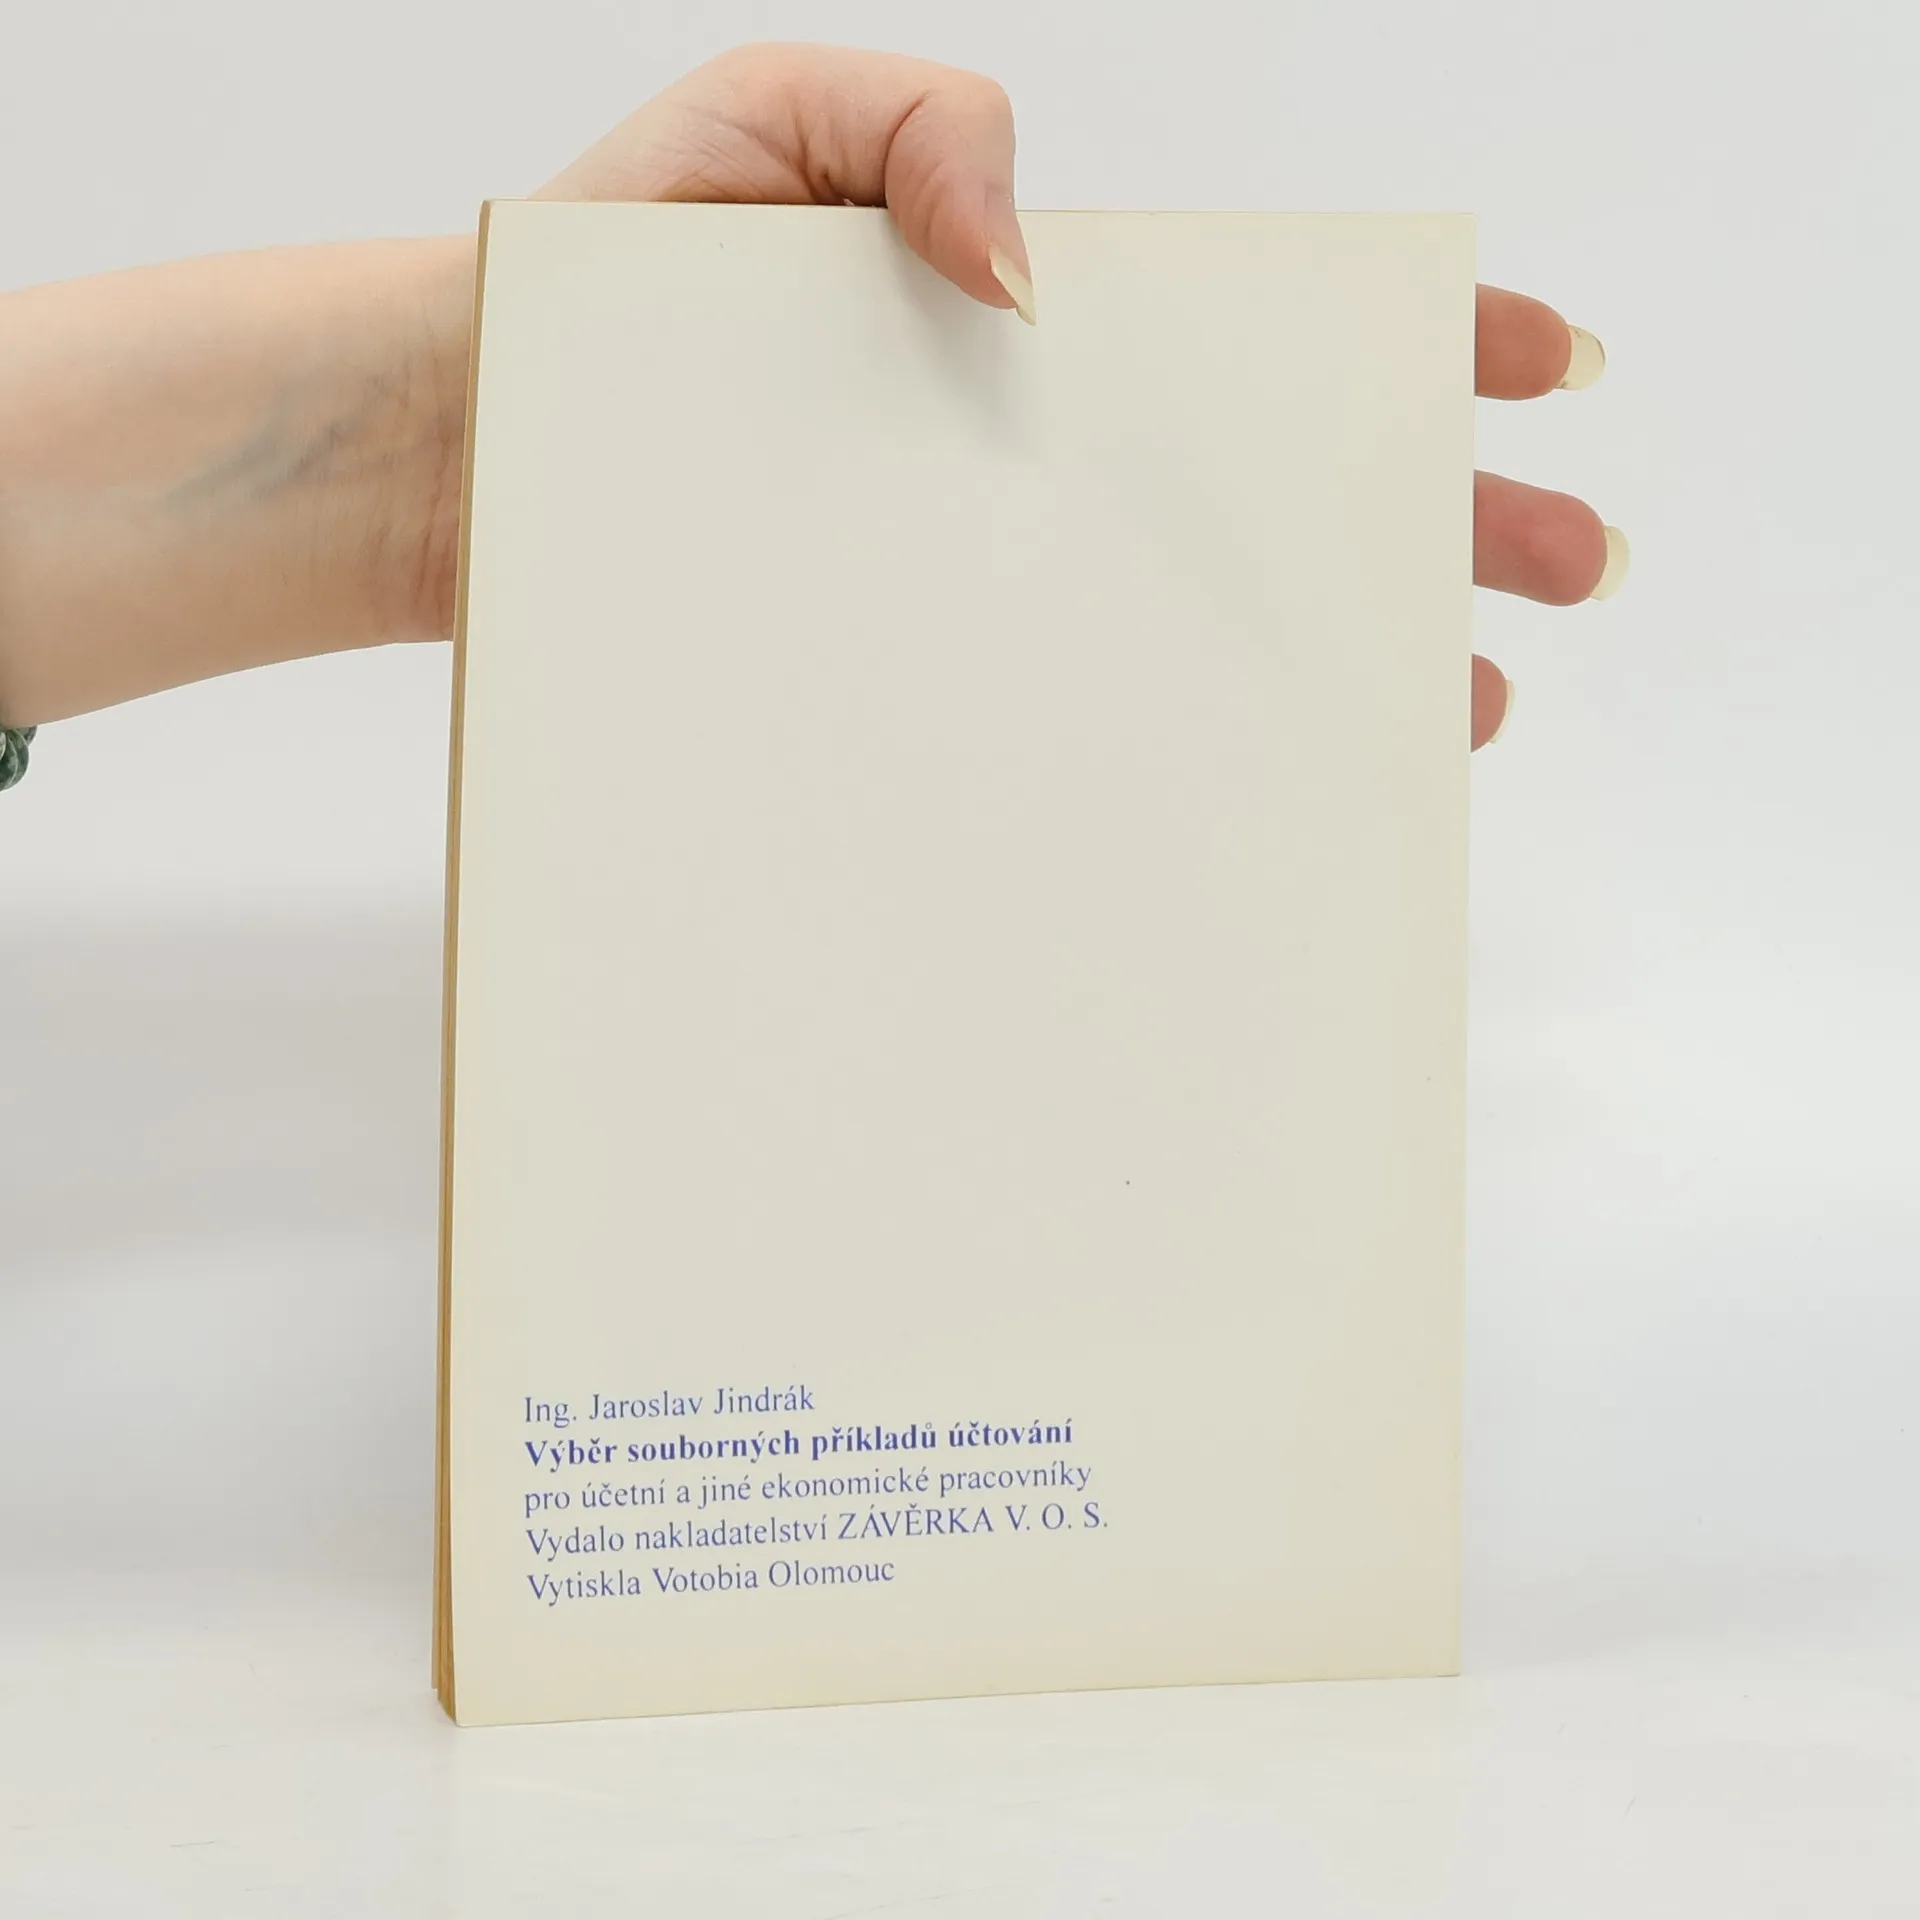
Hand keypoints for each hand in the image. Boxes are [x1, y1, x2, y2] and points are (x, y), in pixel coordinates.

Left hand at [533, 43, 1628, 751]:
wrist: (456, 456)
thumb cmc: (597, 289)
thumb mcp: (764, 126)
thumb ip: (922, 130)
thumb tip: (1042, 274)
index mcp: (1028, 322)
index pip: (1259, 323)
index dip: (1411, 338)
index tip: (1530, 366)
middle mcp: (1027, 464)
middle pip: (1268, 488)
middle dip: (1434, 521)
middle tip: (1565, 570)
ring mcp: (977, 582)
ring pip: (1192, 624)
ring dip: (1336, 663)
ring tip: (1455, 711)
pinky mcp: (912, 682)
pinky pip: (1063, 721)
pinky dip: (1162, 761)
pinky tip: (1240, 799)